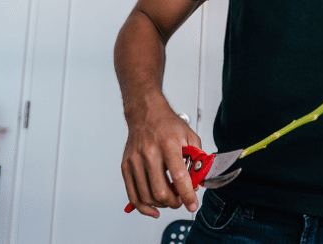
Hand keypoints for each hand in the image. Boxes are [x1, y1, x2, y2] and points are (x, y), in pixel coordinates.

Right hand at [121, 98, 201, 217]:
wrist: (146, 113)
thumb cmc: (168, 125)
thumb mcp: (190, 136)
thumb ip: (197, 159)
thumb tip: (196, 183)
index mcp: (168, 145)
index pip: (178, 177)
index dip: (187, 195)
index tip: (193, 205)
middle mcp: (149, 153)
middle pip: (160, 191)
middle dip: (174, 202)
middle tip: (181, 200)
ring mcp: (135, 161)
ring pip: (147, 196)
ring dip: (162, 205)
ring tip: (170, 200)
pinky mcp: (126, 166)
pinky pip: (133, 195)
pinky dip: (144, 207)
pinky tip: (154, 209)